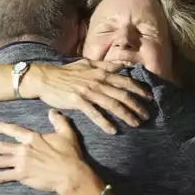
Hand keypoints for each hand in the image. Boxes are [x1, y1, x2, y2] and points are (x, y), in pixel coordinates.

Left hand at [0, 109, 89, 192]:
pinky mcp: (21, 176)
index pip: (14, 130)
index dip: (2, 127)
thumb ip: (59, 121)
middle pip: (0, 147)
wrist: (70, 174)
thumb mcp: (66, 134)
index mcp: (32, 138)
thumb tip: (53, 111)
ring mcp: (21, 163)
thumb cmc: (70, 155)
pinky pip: (3, 177)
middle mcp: (23, 149)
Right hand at [22, 59, 152, 133]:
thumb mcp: (87, 63)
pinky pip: (94, 114)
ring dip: (125, 115)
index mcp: (101, 72)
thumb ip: (105, 65)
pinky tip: (113, 130)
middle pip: (122, 94)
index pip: (125, 81)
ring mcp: (88, 91)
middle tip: (146, 116)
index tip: (149, 98)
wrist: (45, 78)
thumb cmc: (66, 72)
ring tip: (135, 124)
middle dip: (136, 106)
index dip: (139, 90)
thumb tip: (121, 65)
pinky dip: (105, 122)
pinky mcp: (78, 101)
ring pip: (112, 104)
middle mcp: (97, 81)